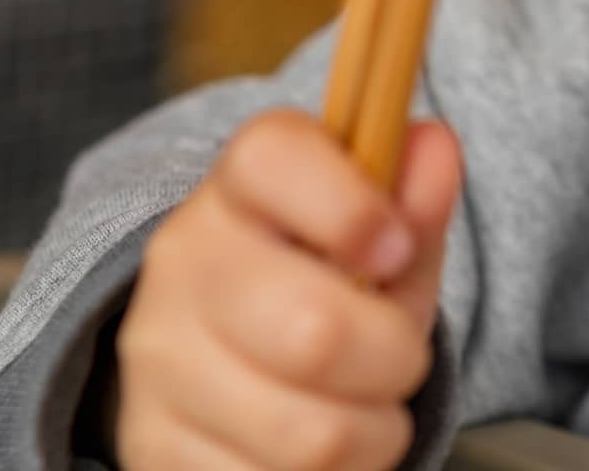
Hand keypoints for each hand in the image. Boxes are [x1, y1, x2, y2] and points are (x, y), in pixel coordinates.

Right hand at [109, 109, 462, 469]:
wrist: (226, 341)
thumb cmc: (326, 270)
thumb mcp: (382, 223)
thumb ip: (415, 192)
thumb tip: (436, 148)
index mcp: (241, 181)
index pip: (274, 160)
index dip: (352, 209)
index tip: (396, 249)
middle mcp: (184, 261)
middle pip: (315, 332)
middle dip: (394, 358)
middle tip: (402, 353)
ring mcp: (158, 361)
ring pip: (308, 435)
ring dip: (373, 434)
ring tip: (368, 405)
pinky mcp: (152, 448)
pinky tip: (322, 444)